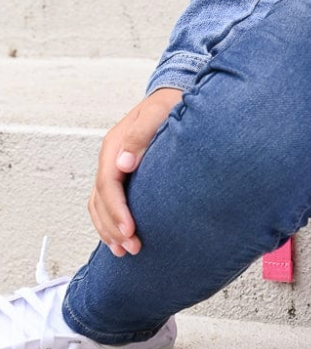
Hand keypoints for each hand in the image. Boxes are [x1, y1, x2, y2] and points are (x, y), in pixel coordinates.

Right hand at [88, 88, 183, 256]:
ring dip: (109, 230)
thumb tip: (124, 163)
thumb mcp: (157, 113)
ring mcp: (113, 167)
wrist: (172, 97)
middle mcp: (111, 158)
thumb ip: (141, 135)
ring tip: (125, 250)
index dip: (117, 210)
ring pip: (98, 205)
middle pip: (100, 200)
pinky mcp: (121, 174)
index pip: (107, 184)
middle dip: (114, 227)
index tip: (130, 230)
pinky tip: (119, 238)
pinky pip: (105, 203)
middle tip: (132, 247)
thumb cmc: (169, 105)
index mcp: (115, 145)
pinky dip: (109, 223)